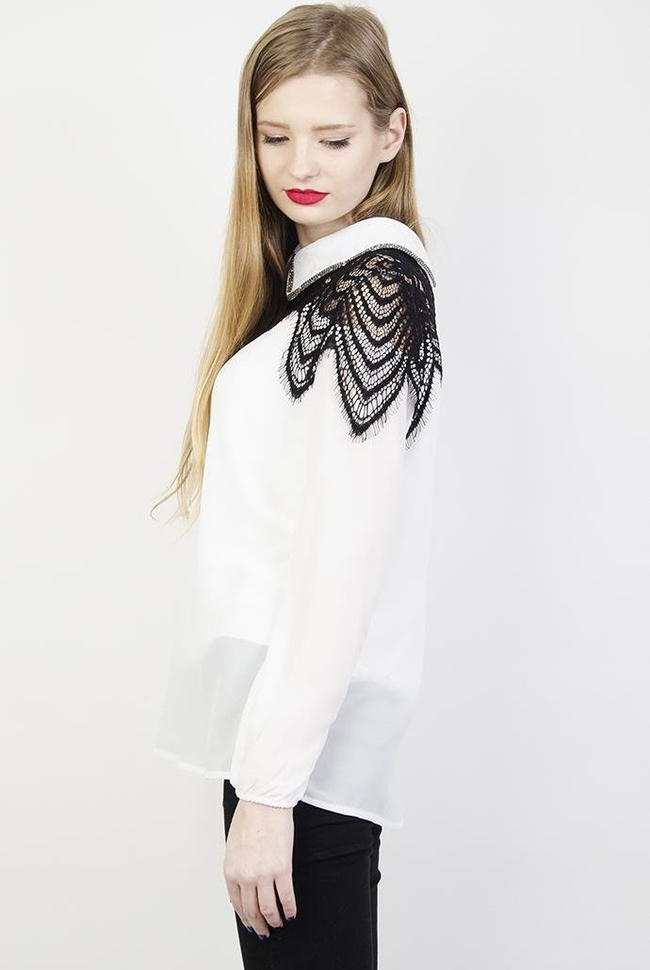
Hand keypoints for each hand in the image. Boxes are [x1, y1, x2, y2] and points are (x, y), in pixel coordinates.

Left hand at [223, 798, 297, 938]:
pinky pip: (286, 897)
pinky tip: (291, 912)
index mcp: (231, 871)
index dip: (245, 918)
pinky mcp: (282, 869)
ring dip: (275, 920)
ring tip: (280, 923)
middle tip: (265, 930)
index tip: (251, 924)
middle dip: (259, 924)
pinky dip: (290, 908)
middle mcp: (245, 877)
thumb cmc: (249, 817)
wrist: (264, 802)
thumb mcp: (233, 847)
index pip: (237, 904)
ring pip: (269, 909)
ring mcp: (264, 875)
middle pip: (252, 911)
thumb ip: (237, 868)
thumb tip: (245, 885)